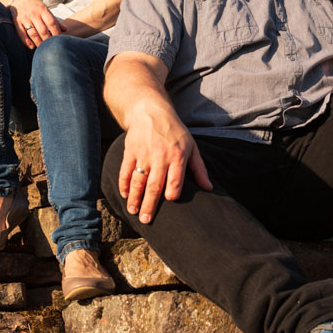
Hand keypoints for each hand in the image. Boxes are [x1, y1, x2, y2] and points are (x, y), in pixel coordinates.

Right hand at [8, 0, 60, 47]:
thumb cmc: (34, 6)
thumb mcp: (45, 9)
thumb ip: (53, 19)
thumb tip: (65, 29)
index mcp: (42, 9)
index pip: (51, 22)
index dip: (56, 32)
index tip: (59, 40)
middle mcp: (33, 13)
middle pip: (42, 30)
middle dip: (48, 40)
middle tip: (51, 47)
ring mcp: (25, 18)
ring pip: (33, 33)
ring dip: (38, 42)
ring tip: (42, 48)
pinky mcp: (17, 22)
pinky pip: (22, 34)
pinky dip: (27, 42)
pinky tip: (32, 47)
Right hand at [118, 104, 211, 224]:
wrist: (151, 112)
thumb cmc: (175, 132)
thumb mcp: (192, 147)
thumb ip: (199, 169)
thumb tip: (209, 188)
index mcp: (178, 156)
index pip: (175, 180)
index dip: (172, 193)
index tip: (169, 202)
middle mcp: (160, 156)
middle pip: (154, 186)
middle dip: (149, 205)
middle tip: (146, 220)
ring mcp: (143, 154)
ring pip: (138, 181)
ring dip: (134, 198)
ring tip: (133, 211)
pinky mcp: (130, 151)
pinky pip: (125, 171)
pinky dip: (123, 184)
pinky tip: (124, 195)